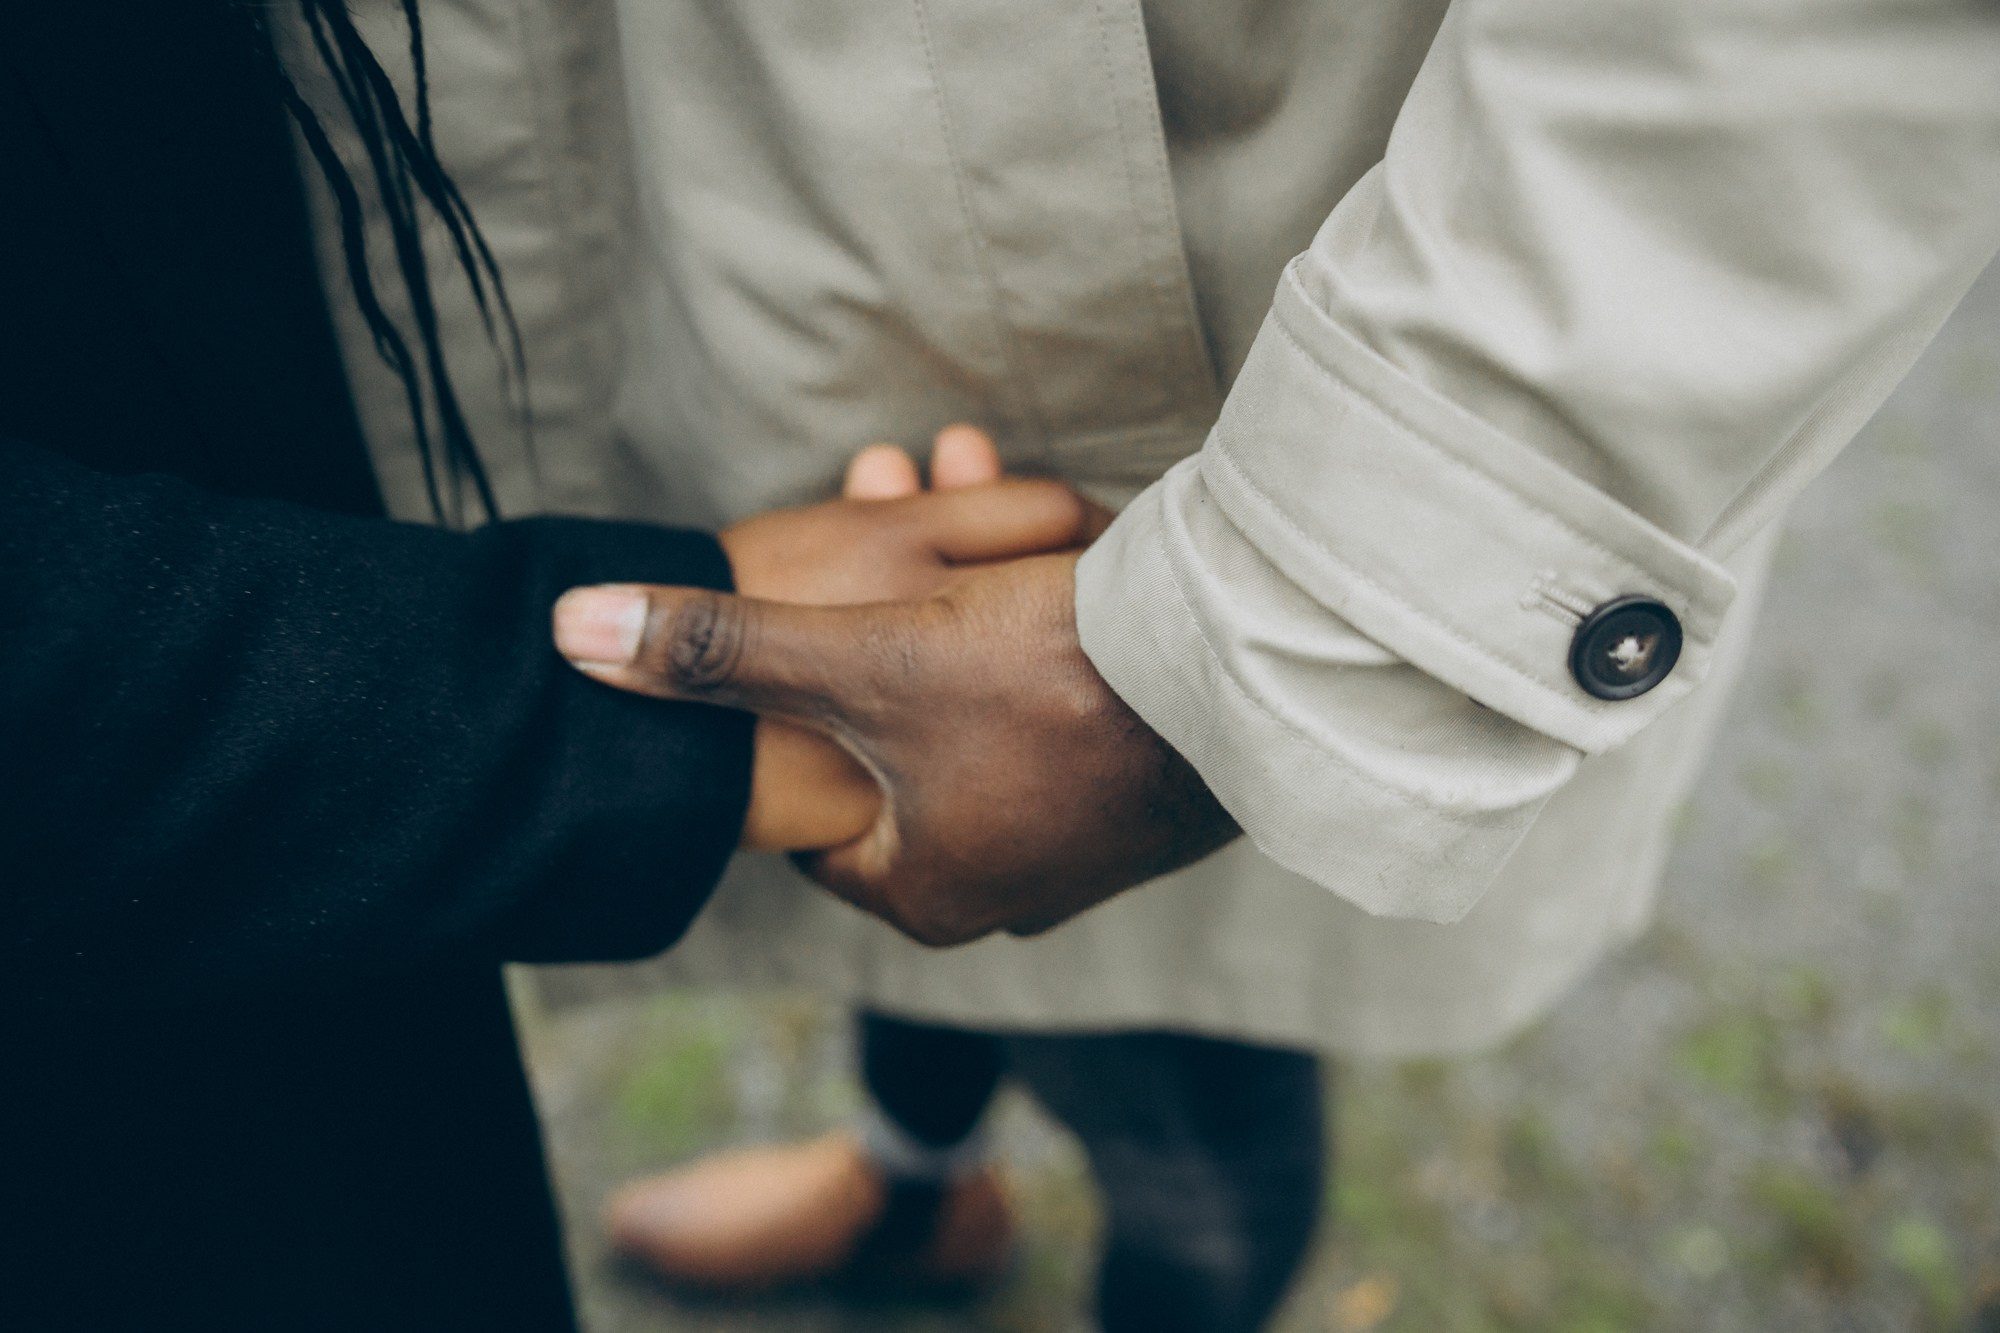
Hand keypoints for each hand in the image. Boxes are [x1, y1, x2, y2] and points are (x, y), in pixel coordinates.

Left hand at [575, 426, 1099, 850]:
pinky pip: (1059, 710)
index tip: (793, 624)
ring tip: (957, 487)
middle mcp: (1002, 890)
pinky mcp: (1147, 801)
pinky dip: (1040, 634)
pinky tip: (1046, 556)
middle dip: (881, 616)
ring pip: (981, 710)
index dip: (785, 706)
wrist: (1250, 677)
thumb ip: (718, 650)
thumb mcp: (860, 658)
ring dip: (962, 604)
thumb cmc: (1050, 686)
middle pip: (897, 738)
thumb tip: (570, 638)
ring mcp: (1083, 852)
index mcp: (921, 890)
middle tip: (882, 507)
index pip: (810, 812)